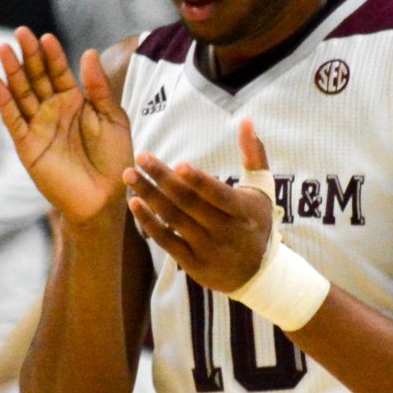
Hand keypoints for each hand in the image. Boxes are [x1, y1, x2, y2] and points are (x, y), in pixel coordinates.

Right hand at [0, 29, 133, 225]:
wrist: (105, 198)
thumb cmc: (114, 159)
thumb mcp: (113, 119)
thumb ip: (99, 88)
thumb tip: (89, 52)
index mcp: (75, 101)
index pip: (59, 71)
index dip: (52, 54)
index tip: (46, 37)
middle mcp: (53, 110)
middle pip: (36, 77)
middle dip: (28, 56)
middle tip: (20, 33)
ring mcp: (38, 127)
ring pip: (21, 94)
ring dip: (12, 73)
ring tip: (4, 50)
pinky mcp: (27, 146)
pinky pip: (13, 121)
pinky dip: (4, 103)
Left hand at [124, 119, 278, 295]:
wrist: (258, 274)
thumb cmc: (256, 221)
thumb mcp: (262, 188)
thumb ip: (253, 154)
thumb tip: (246, 119)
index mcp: (245, 212)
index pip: (219, 195)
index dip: (199, 181)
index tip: (178, 164)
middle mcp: (226, 232)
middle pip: (189, 203)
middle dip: (162, 179)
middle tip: (140, 157)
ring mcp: (208, 249)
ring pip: (174, 220)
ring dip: (149, 196)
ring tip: (130, 175)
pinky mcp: (193, 264)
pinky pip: (166, 241)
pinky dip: (149, 222)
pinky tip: (134, 203)